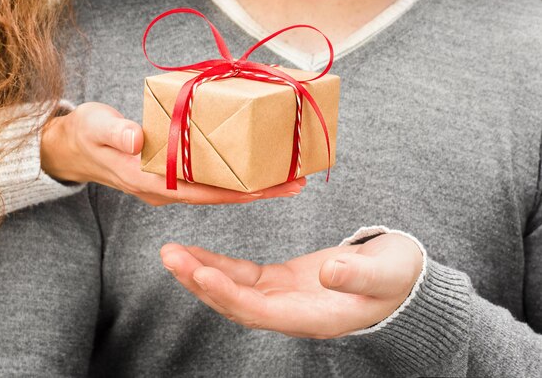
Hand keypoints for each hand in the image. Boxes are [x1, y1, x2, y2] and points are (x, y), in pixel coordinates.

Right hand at [41, 102, 305, 205]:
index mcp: (150, 181)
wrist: (74, 147)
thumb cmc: (85, 134)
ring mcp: (169, 185)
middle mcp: (165, 189)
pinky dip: (234, 173)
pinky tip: (253, 162)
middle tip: (298, 181)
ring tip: (287, 175)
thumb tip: (136, 138)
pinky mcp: (171, 175)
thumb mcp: (95, 126)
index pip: (204, 192)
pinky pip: (209, 178)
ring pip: (218, 188)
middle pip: (220, 194)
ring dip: (252, 184)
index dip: (239, 191)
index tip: (272, 187)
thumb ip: (114, 132)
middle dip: (259, 190)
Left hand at [160, 233, 422, 337]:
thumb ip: (359, 275)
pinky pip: (242, 276)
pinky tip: (197, 254)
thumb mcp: (388, 272)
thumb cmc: (399, 277)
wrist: (401, 277)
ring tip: (172, 253)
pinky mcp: (281, 281)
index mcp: (315, 318)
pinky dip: (218, 265)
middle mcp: (292, 314)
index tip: (203, 273)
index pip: (262, 312)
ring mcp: (283, 298)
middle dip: (201, 282)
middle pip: (237, 305)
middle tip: (172, 257)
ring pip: (233, 291)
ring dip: (201, 273)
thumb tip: (329, 272)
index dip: (230, 295)